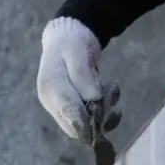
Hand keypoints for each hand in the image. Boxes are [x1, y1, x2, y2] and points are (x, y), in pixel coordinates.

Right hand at [36, 17, 120, 142]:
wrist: (66, 36)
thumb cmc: (71, 41)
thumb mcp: (78, 51)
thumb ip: (83, 75)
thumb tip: (93, 100)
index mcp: (51, 89)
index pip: (70, 116)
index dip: (90, 121)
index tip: (109, 113)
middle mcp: (52, 102)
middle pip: (75, 128)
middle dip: (98, 120)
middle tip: (113, 102)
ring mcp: (59, 106)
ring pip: (83, 126)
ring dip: (104, 115)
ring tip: (113, 92)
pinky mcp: (70, 106)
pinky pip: (87, 119)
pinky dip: (103, 112)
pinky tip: (111, 95)